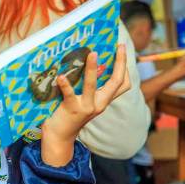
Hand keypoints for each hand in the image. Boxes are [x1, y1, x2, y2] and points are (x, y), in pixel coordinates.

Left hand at [40, 44, 129, 166]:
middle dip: (120, 63)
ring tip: (92, 53)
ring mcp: (87, 107)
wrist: (59, 137)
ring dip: (92, 68)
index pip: (123, 84)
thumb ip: (87, 87)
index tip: (123, 49)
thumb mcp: (84, 100)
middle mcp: (99, 104)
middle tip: (120, 46)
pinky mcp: (72, 109)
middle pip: (116, 82)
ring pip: (93, 85)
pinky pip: (69, 95)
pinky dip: (66, 85)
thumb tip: (85, 63)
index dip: (125, 66)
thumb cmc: (69, 114)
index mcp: (104, 100)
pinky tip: (61, 76)